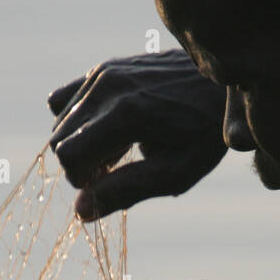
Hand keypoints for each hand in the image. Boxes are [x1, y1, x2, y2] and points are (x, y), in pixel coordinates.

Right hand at [47, 50, 227, 219]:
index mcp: (126, 114)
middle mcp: (107, 87)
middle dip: (80, 164)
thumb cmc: (204, 134)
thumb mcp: (175, 173)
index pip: (68, 155)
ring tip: (119, 149)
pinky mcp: (104, 68)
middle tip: (116, 169)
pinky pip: (64, 100)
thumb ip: (126, 190)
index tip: (109, 183)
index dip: (82, 180)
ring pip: (60, 122)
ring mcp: (103, 73)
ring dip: (80, 143)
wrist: (221, 84)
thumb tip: (80, 211)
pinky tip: (106, 129)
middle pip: (59, 139)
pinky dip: (77, 120)